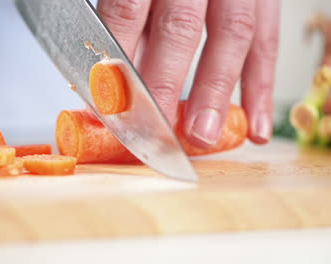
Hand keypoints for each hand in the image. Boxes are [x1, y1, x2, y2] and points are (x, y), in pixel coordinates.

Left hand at [97, 0, 279, 147]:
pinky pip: (267, 38)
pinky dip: (261, 85)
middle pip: (179, 28)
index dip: (119, 64)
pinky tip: (254, 123)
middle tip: (156, 132)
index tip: (112, 109)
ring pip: (232, 34)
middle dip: (166, 86)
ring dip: (216, 92)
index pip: (126, 13)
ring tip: (202, 136)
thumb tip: (111, 80)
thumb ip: (125, 21)